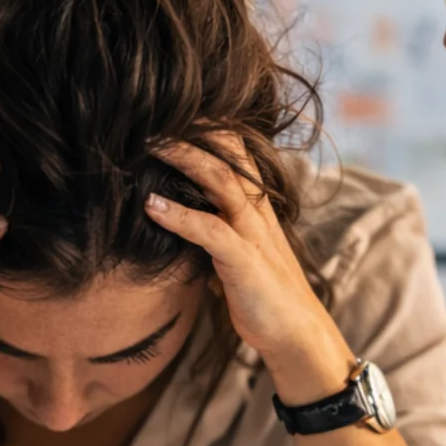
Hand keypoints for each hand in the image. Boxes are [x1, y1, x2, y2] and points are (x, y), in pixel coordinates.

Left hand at [145, 137, 357, 404]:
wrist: (296, 333)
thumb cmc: (262, 296)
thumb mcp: (235, 255)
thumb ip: (213, 233)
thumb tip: (178, 221)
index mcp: (257, 207)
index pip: (236, 151)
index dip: (209, 128)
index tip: (173, 111)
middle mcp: (257, 211)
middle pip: (228, 153)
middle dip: (192, 130)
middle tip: (153, 113)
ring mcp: (252, 233)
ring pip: (220, 180)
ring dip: (183, 158)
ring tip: (149, 143)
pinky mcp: (243, 260)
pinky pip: (209, 229)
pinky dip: (178, 215)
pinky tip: (151, 206)